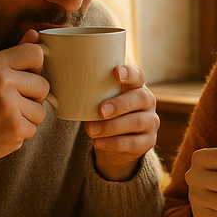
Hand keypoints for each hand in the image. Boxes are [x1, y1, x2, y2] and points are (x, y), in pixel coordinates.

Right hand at [0, 30, 47, 182]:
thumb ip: (14, 54)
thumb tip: (35, 34)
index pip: (36, 53)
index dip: (33, 69)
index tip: (21, 79)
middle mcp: (1, 81)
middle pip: (44, 85)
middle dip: (32, 98)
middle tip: (8, 104)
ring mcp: (8, 105)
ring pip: (41, 110)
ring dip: (27, 117)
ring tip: (4, 117)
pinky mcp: (14, 128)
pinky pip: (34, 127)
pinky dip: (22, 132)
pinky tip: (3, 130)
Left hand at [84, 64, 158, 181]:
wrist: (116, 142)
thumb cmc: (106, 112)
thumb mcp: (101, 99)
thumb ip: (92, 91)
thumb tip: (66, 86)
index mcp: (137, 86)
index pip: (138, 75)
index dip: (129, 73)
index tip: (116, 72)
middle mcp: (148, 102)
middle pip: (140, 99)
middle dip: (120, 104)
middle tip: (100, 111)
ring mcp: (151, 122)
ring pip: (137, 122)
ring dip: (112, 126)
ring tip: (91, 130)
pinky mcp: (148, 141)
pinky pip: (133, 143)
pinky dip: (113, 143)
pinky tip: (98, 142)